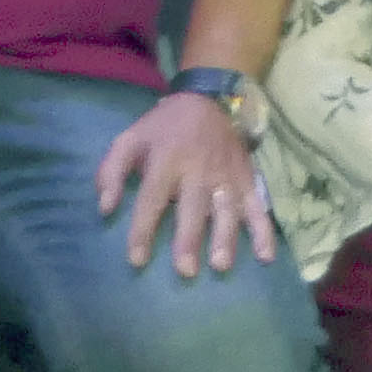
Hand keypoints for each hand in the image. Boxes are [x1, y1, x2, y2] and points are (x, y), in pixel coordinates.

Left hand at [92, 89, 277, 278]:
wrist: (205, 100)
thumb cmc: (162, 129)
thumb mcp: (129, 140)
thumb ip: (112, 172)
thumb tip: (105, 208)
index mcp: (166, 158)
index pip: (152, 197)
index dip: (143, 229)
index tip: (137, 259)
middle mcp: (198, 168)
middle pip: (193, 206)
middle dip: (189, 238)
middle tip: (185, 271)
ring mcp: (226, 175)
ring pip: (227, 208)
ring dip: (226, 237)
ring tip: (221, 265)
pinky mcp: (247, 178)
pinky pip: (257, 206)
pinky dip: (263, 230)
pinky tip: (265, 256)